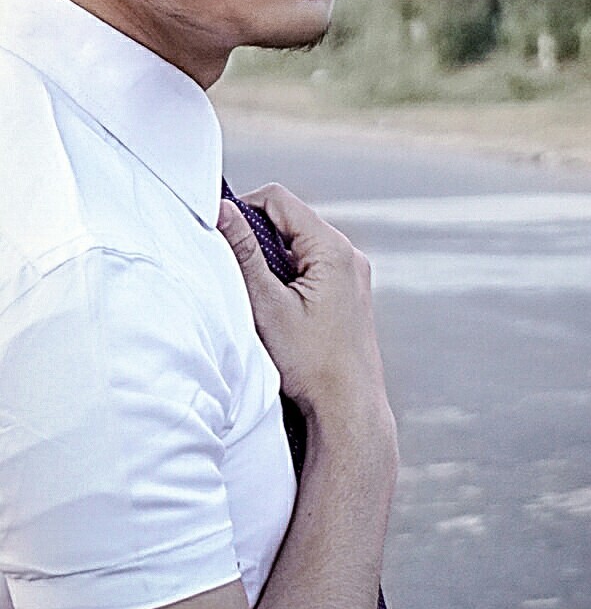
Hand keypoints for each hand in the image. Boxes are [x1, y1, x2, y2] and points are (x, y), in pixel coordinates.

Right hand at [217, 184, 394, 440]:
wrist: (348, 408)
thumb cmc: (312, 364)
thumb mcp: (267, 305)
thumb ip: (243, 252)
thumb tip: (222, 210)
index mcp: (332, 249)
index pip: (279, 200)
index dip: (244, 207)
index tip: (220, 231)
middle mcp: (349, 254)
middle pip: (290, 220)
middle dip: (258, 236)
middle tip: (234, 268)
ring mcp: (353, 273)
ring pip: (300, 243)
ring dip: (273, 258)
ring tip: (256, 294)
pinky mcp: (350, 291)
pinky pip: (313, 265)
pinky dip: (289, 274)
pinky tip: (277, 307)